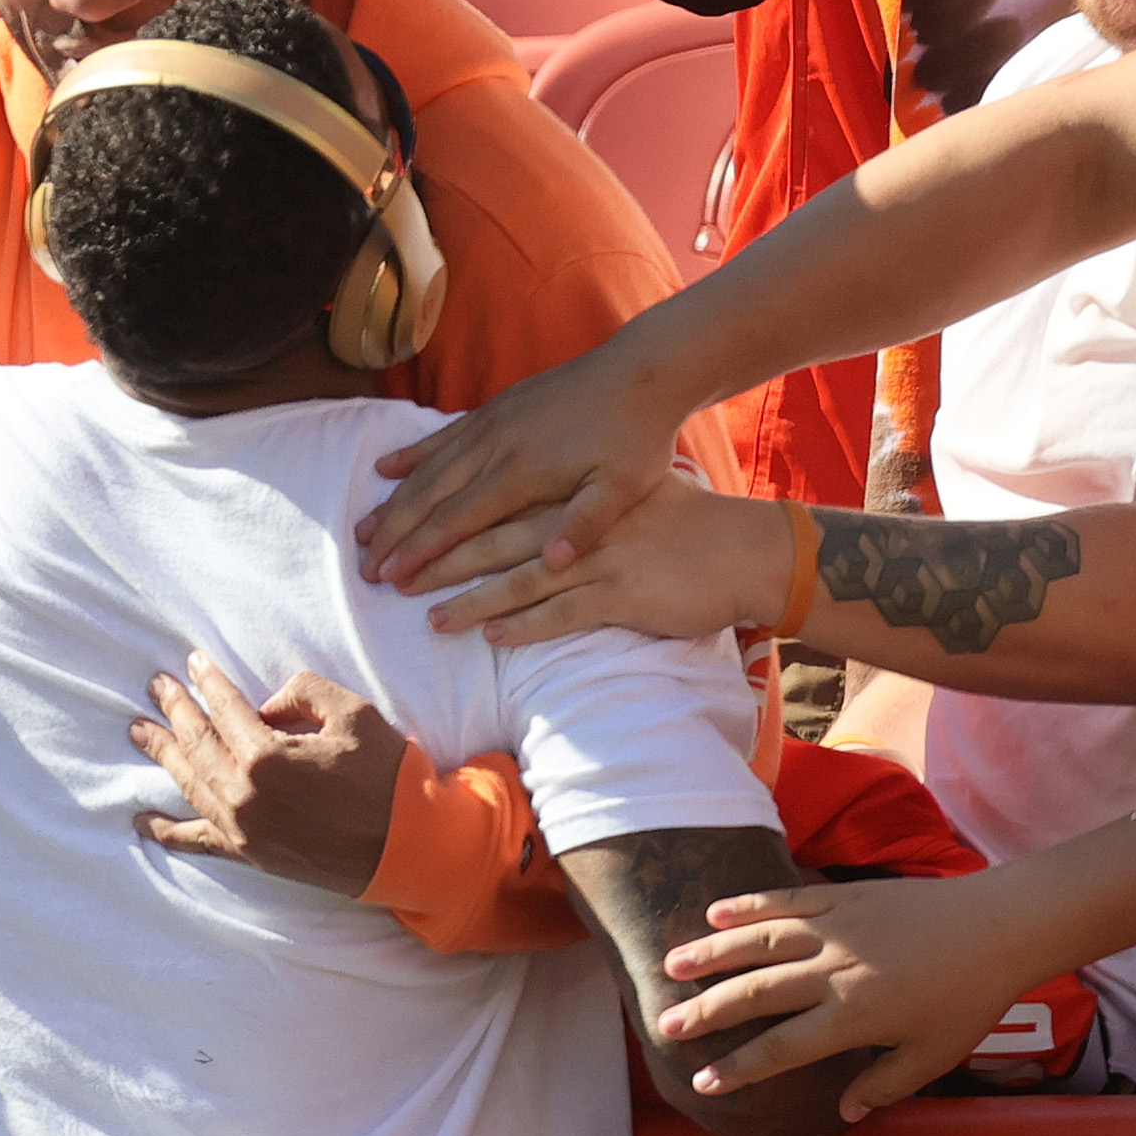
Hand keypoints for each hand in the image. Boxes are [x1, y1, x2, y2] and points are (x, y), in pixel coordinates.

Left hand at [129, 654, 406, 896]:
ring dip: (163, 754)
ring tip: (140, 731)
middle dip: (175, 711)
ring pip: (189, 783)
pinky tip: (144, 822)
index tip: (191, 662)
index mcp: (266, 755)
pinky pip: (198, 841)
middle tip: (155, 687)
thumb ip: (303, 692)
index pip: (224, 708)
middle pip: (197, 743)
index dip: (207, 681)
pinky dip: (168, 831)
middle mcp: (243, 794)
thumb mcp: (353, 713)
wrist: (409, 847)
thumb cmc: (387, 778)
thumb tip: (267, 706)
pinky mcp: (249, 854)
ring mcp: (242, 828)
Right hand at [357, 343, 691, 590]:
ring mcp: (491, 422)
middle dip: (393, 534)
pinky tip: (387, 468)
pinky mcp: (497, 406)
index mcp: (521, 473)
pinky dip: (413, 455)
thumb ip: (585, 526)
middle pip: (429, 497)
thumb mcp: (623, 489)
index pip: (455, 521)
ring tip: (363, 530)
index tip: (389, 578)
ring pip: (428, 468)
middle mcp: (494, 445)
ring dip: (393, 501)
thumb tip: (552, 565)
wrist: (643, 371)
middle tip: (364, 567)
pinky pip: (443, 435)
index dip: (418, 552)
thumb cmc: (638, 436)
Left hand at [427, 476, 793, 645]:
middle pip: (494, 542)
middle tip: (392, 577)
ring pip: (521, 580)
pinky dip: (526, 625)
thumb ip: (576, 507)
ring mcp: (598, 560)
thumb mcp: (623, 500)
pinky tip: (493, 636)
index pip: (495, 508)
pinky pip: (564, 613)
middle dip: (440, 560)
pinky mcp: (621, 595)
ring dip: (472, 599)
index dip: (446, 522)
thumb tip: (535, 516)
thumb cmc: (684, 529)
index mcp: (572, 499)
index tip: (406, 536)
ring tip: (431, 617)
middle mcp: (577, 526)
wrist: (743, 550)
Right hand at [655, 872, 1048, 1117]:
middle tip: (665, 1025)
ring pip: (760, 941)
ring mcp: (836, 928)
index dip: (740, 1067)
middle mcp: (834, 971)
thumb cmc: (970, 998)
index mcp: (854, 1016)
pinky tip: (715, 914)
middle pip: (756, 993)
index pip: (783, 1048)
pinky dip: (749, 905)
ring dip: (712, 953)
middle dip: (706, 1011)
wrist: (1000, 926)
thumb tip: (844, 1113)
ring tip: (671, 964)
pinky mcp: (845, 895)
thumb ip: (884, 1085)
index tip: (705, 1081)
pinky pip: (787, 900)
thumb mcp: (933, 1056)